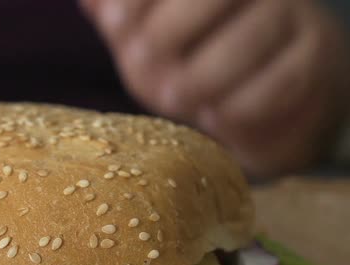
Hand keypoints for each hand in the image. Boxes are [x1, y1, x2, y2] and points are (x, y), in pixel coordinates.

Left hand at [82, 0, 349, 177]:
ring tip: (173, 98)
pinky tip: (214, 115)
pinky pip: (281, 81)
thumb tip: (89, 2)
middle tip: (142, 64)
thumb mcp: (148, 33)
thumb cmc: (196, 53)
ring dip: (203, 77)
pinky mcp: (313, 57)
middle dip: (170, 31)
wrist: (262, 89)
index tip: (113, 25)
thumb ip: (120, 14)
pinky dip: (240, 105)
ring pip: (250, 39)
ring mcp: (292, 16)